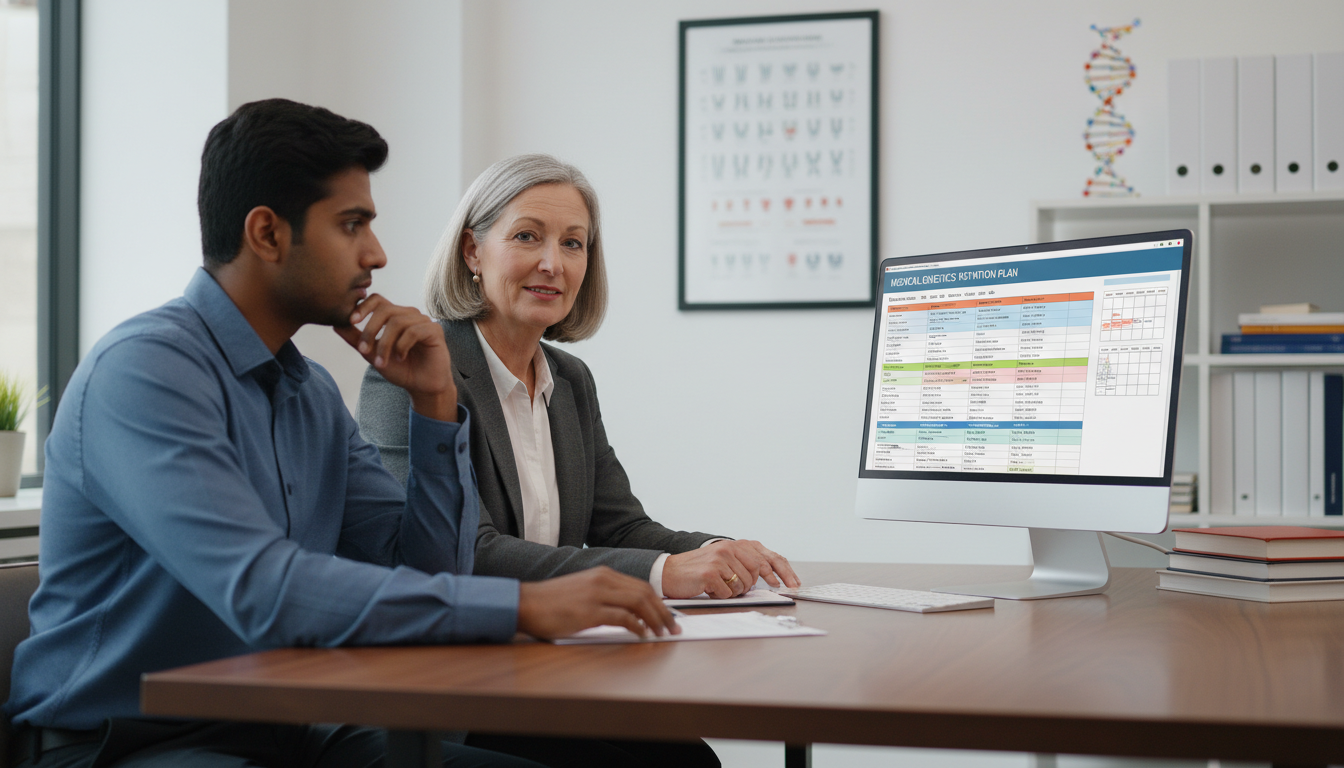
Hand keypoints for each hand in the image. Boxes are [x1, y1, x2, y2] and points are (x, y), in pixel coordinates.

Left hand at [334, 295, 456, 421]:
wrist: (422, 386)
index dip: (363, 306)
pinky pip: (413, 331)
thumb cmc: (400, 369)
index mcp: (394, 316)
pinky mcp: (434, 330)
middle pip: (385, 309)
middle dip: (370, 330)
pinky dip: (402, 346)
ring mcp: (423, 321)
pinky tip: (400, 358)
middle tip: (364, 350)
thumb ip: (357, 339)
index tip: (352, 321)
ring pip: (397, 322)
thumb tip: (336, 324)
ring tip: (382, 362)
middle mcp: (409, 314)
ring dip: (385, 344)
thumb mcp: (373, 354)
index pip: (377, 300)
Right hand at [516, 567, 679, 640]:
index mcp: (603, 574)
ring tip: (662, 634)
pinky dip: (637, 628)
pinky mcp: (589, 612)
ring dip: (655, 620)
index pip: (641, 586)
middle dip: (664, 612)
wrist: (525, 603)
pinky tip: (642, 636)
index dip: (659, 602)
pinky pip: (623, 618)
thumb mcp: (582, 591)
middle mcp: (602, 580)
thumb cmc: (551, 602)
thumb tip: (629, 614)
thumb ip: (604, 596)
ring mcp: (596, 594)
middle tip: (673, 627)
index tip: (669, 616)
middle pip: (645, 593)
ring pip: (639, 603)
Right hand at [661, 540, 801, 598]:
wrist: (669, 573)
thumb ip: (744, 563)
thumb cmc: (698, 571)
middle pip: (757, 573)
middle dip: (749, 586)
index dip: (783, 571)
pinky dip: (720, 596)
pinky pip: (728, 593)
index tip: (793, 584)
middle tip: (736, 589)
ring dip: (733, 592)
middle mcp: (729, 548)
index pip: (767, 557)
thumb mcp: (723, 561)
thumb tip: (770, 575)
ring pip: (744, 585)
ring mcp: (720, 559)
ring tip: (717, 587)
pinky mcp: (711, 573)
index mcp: (735, 544)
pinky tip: (709, 590)